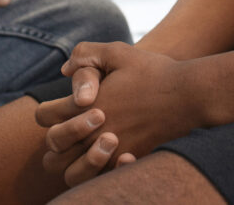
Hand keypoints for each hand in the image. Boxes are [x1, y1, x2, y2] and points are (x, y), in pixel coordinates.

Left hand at [36, 43, 201, 186]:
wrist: (189, 95)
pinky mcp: (128, 161)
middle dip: (58, 138)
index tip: (65, 105)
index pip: (44, 116)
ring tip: (93, 145)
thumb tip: (65, 69)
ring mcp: (111, 151)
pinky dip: (103, 173)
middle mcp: (93, 132)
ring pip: (72, 174)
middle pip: (52, 150)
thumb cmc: (154, 72)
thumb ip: (87, 54)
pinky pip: (103, 180)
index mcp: (84, 106)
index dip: (48, 111)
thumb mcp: (118, 52)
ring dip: (75, 162)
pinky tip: (117, 154)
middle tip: (80, 126)